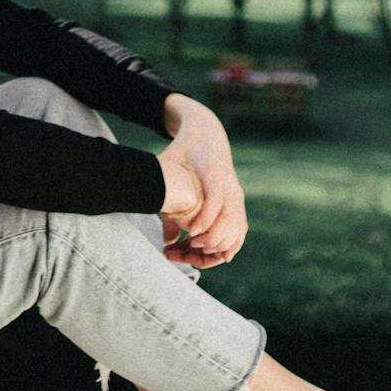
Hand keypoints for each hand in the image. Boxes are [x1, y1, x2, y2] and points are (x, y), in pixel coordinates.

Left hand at [155, 97, 247, 268]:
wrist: (207, 136)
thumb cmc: (184, 149)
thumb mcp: (167, 163)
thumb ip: (160, 188)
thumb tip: (153, 220)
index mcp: (215, 172)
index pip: (216, 199)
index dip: (205, 220)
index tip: (189, 236)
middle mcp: (231, 188)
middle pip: (230, 222)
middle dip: (207, 242)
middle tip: (180, 250)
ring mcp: (237, 199)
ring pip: (235, 233)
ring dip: (213, 250)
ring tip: (185, 254)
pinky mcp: (236, 207)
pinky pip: (237, 233)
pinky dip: (222, 247)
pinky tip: (200, 254)